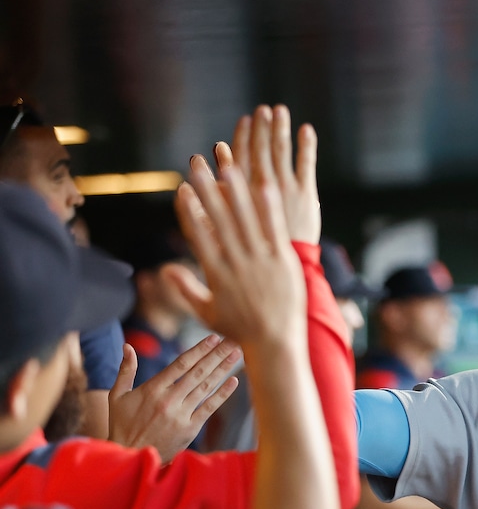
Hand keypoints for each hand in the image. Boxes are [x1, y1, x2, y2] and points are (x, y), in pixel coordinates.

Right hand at [108, 336, 240, 461]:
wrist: (130, 455)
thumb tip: (127, 346)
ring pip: (206, 387)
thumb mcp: (117, 396)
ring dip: (223, 370)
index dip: (199, 350)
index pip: (181, 364)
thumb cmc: (122, 424)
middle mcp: (169, 400)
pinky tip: (234, 381)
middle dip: (216, 356)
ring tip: (236, 355)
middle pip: (197, 372)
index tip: (213, 338)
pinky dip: (222, 394)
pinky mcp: (190, 428)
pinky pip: (210, 408)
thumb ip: (125, 370)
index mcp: (152, 389)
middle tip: (232, 342)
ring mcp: (181, 414)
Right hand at [171, 106, 307, 350]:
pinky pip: (275, 229)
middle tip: (196, 164)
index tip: (180, 189)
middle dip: (206, 190)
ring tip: (227, 165)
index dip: (188, 211)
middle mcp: (236, 264)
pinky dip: (269, 207)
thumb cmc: (240, 330)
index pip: (198, 236)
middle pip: (218, 220)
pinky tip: (264, 185)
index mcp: (216, 274)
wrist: (276, 344)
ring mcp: (261, 261)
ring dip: (235, 191)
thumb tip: (162, 272)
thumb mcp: (207, 313)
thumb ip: (186, 289)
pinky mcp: (284, 261)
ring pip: (246, 220)